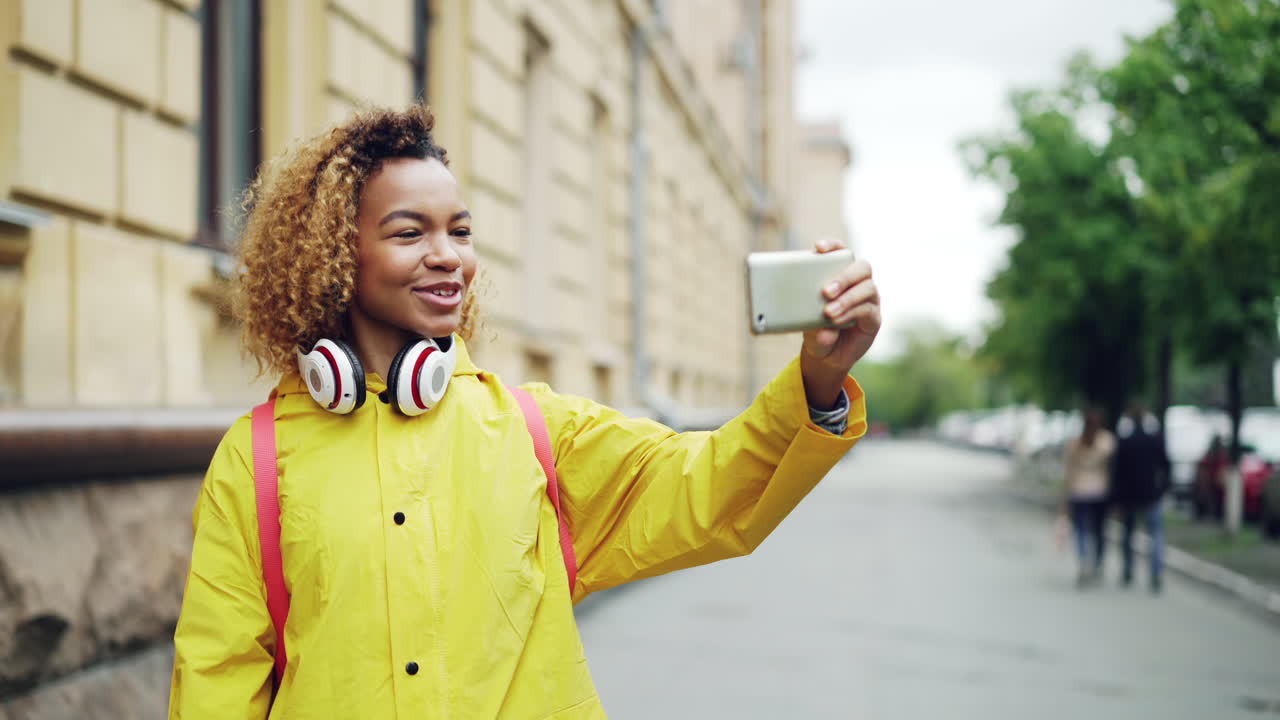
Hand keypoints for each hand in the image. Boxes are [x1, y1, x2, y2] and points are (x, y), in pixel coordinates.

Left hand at [800, 239, 879, 409]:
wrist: (826, 355)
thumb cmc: (815, 330)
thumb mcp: (806, 324)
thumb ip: (811, 324)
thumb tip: (822, 331)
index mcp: (840, 274)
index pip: (841, 251)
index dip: (833, 246)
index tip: (818, 248)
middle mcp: (858, 282)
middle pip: (861, 267)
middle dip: (844, 276)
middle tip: (826, 291)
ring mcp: (869, 299)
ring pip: (867, 287)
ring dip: (847, 298)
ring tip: (828, 312)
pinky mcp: (874, 317)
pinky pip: (867, 309)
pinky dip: (850, 314)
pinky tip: (836, 321)